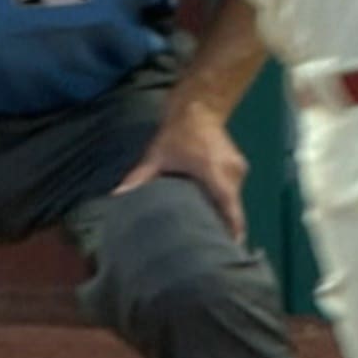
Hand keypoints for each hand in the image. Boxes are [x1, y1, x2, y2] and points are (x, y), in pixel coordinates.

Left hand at [115, 105, 248, 242]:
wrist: (199, 109)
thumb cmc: (177, 134)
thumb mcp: (156, 156)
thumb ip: (140, 178)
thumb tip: (118, 196)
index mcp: (215, 174)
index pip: (231, 209)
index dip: (233, 231)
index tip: (231, 248)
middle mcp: (233, 173)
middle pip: (232, 207)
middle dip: (223, 224)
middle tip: (210, 243)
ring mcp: (239, 169)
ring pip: (234, 198)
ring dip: (223, 211)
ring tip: (210, 228)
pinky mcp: (239, 167)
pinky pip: (233, 189)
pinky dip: (224, 199)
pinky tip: (212, 207)